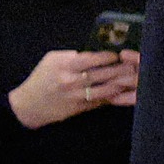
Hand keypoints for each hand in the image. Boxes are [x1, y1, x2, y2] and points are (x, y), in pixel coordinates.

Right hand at [9, 49, 132, 126]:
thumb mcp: (51, 60)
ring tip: (132, 78)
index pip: (90, 59)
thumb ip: (70, 56)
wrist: (30, 105)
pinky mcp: (80, 109)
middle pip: (101, 74)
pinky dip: (113, 97)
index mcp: (65, 66)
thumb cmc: (40, 78)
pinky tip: (123, 92)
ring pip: (105, 90)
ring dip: (120, 84)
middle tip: (133, 65)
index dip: (106, 57)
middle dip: (119, 69)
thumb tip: (91, 54)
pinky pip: (101, 101)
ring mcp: (77, 97)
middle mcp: (72, 81)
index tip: (117, 55)